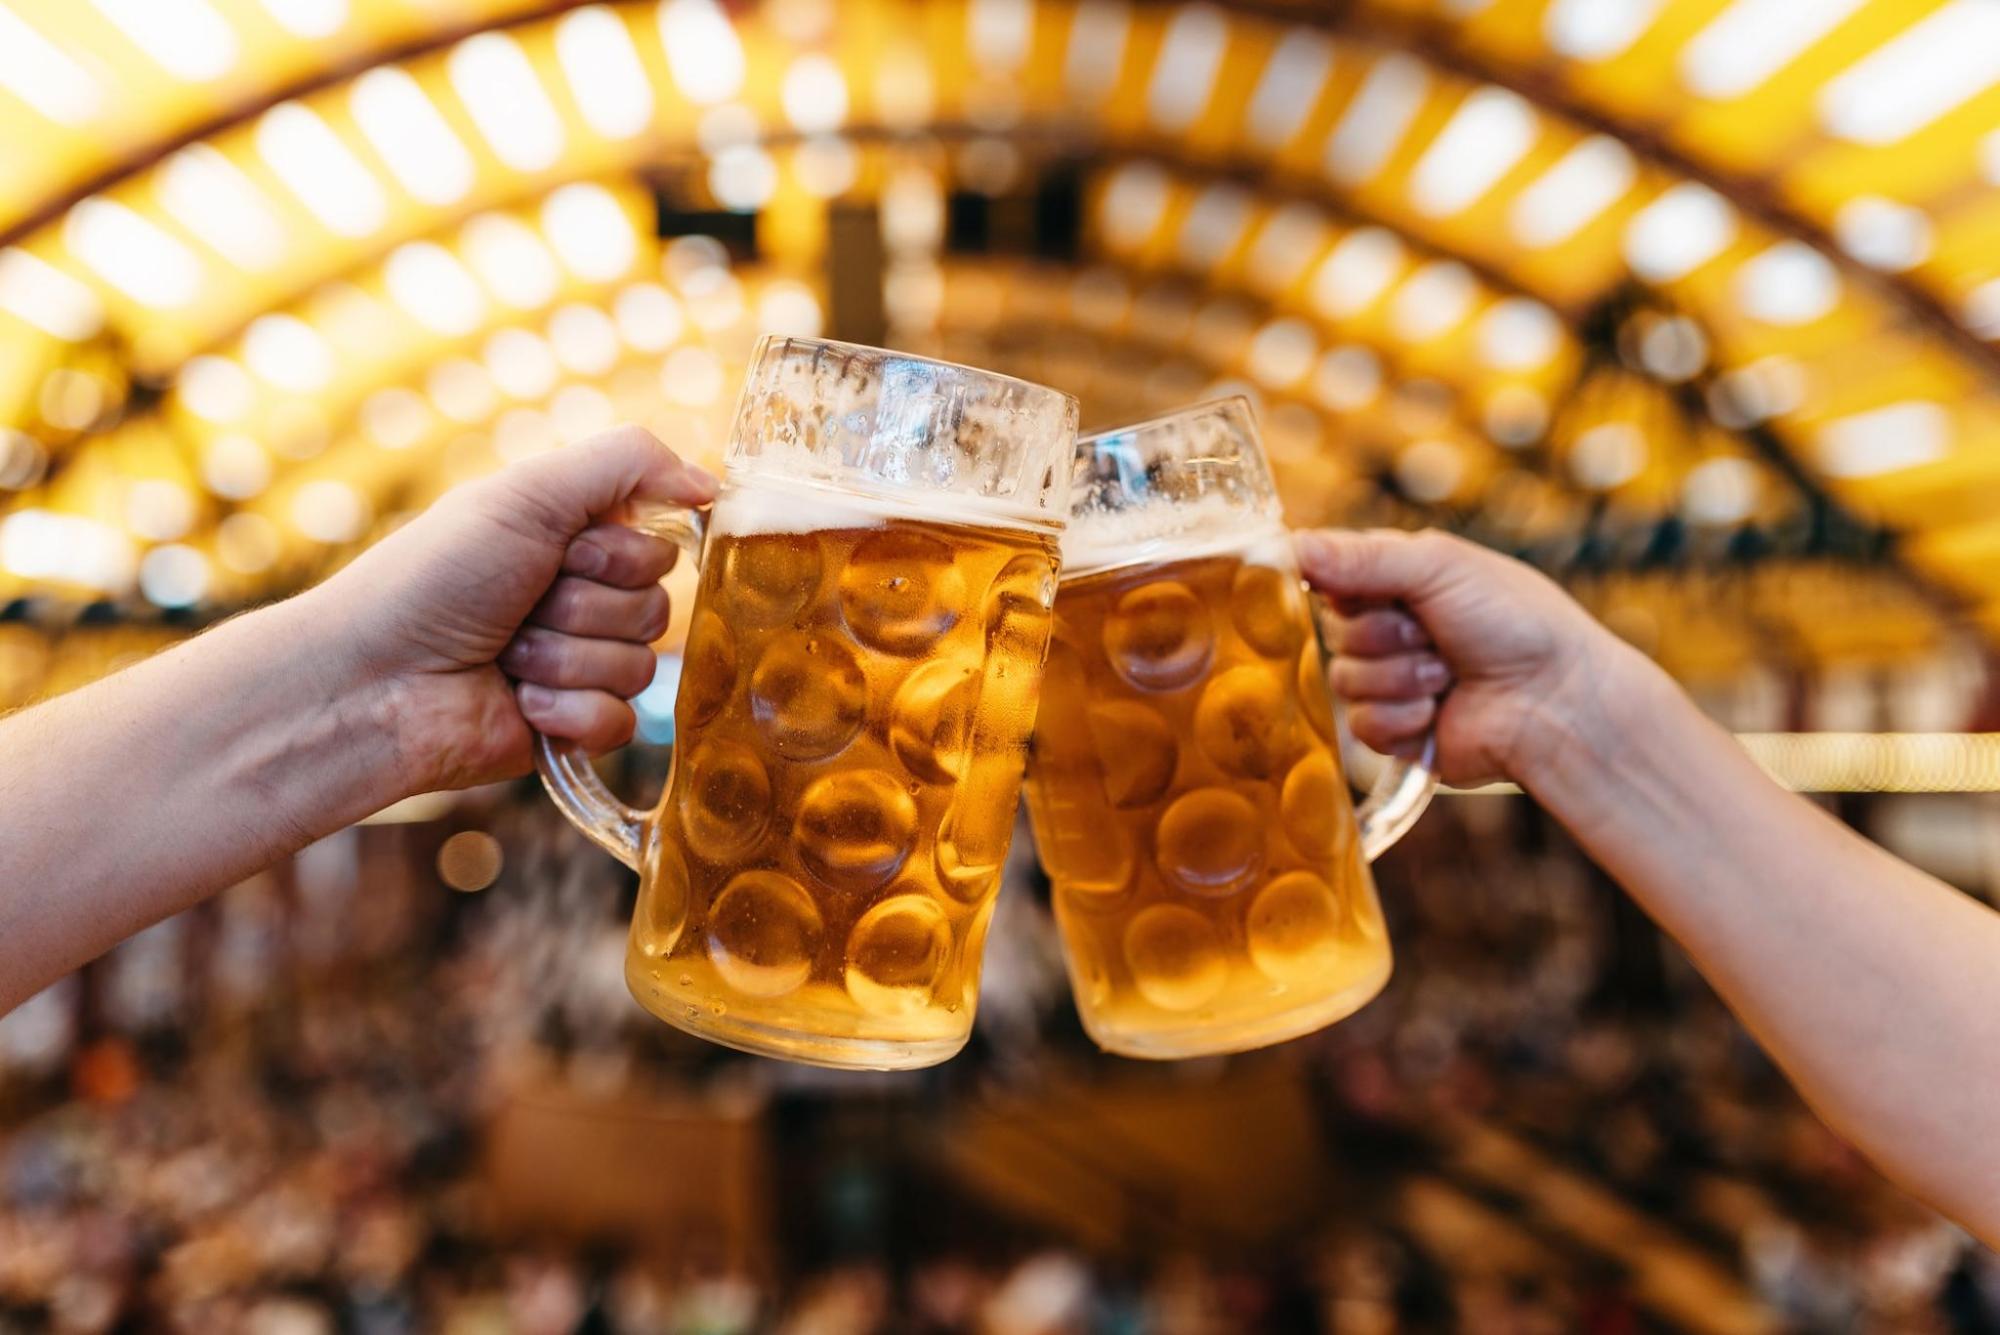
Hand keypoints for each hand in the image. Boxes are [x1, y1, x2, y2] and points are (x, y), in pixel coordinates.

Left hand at [310, 427, 716, 792]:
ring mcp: (577, 667)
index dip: (613, 556)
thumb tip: (713, 484)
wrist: (371, 682)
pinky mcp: (571, 730)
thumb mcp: (527, 494)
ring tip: (505, 658)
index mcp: (573, 541)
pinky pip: (623, 724)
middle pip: (657, 610)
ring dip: (566, 661)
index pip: (659, 548)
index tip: (556, 554)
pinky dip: (570, 714)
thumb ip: (628, 463)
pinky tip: (518, 706)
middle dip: (584, 610)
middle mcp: (581, 601)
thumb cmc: (433, 578)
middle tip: (519, 609)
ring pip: (641, 669)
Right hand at [1295, 528, 1653, 789]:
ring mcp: (1390, 682)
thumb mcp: (1439, 567)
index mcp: (1395, 580)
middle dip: (1385, 635)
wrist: (1559, 700)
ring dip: (1401, 677)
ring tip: (1449, 673)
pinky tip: (1441, 710)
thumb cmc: (1515, 620)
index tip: (1361, 590)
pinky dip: (1403, 717)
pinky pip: (1362, 725)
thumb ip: (1362, 557)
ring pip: (1344, 681)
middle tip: (1434, 634)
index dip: (1338, 585)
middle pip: (1332, 632)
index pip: (1326, 575)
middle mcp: (1387, 629)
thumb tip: (1292, 544)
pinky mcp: (1395, 733)